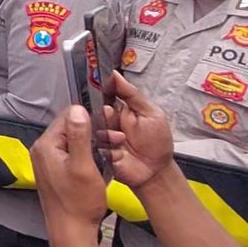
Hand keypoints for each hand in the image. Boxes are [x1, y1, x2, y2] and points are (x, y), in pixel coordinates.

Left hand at [32, 105, 107, 242]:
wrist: (72, 230)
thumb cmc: (79, 202)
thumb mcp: (83, 166)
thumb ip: (80, 136)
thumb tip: (77, 109)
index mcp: (45, 146)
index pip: (66, 117)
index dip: (88, 118)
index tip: (108, 124)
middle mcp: (42, 150)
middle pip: (69, 129)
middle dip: (93, 131)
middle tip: (115, 139)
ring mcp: (47, 161)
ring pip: (73, 142)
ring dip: (93, 144)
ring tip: (112, 151)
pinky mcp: (55, 170)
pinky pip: (72, 154)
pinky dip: (87, 155)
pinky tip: (102, 161)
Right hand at [100, 72, 174, 191]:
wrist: (155, 171)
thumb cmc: (157, 142)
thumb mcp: (151, 114)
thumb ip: (133, 94)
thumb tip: (115, 75)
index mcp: (117, 109)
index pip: (100, 95)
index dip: (97, 92)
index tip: (99, 92)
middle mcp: (105, 121)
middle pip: (91, 110)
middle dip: (104, 115)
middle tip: (114, 120)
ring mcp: (100, 137)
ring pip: (90, 128)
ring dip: (107, 134)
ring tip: (122, 141)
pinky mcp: (96, 152)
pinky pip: (91, 146)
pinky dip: (107, 149)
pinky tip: (118, 153)